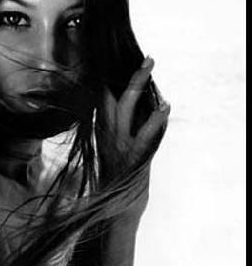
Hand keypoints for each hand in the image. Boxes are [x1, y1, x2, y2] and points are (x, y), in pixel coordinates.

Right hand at [97, 56, 169, 191]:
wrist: (117, 208)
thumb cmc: (118, 176)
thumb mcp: (111, 148)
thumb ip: (115, 126)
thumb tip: (129, 101)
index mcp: (100, 130)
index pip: (102, 97)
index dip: (109, 76)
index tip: (116, 56)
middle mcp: (106, 134)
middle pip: (113, 96)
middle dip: (128, 75)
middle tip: (146, 58)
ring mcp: (119, 145)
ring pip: (125, 108)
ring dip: (137, 85)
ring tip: (149, 66)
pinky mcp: (132, 157)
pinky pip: (144, 135)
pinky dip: (156, 120)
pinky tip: (165, 107)